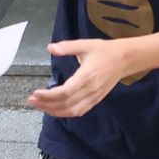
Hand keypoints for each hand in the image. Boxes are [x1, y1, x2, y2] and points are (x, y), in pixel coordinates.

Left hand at [32, 34, 149, 115]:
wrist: (126, 59)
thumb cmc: (105, 51)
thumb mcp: (86, 44)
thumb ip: (67, 47)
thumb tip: (50, 47)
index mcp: (87, 76)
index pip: (64, 92)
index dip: (48, 96)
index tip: (35, 93)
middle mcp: (90, 90)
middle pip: (66, 104)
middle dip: (46, 105)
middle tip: (31, 101)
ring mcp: (94, 97)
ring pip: (72, 111)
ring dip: (54, 111)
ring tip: (40, 106)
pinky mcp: (96, 100)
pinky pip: (80, 111)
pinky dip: (66, 113)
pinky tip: (56, 109)